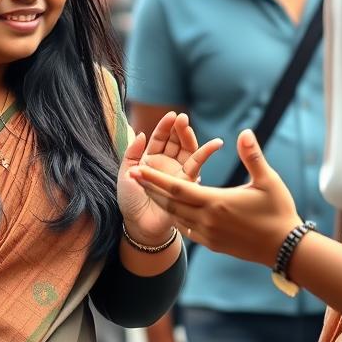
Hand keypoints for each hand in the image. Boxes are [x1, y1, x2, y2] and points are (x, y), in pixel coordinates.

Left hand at [118, 111, 221, 244]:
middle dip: (179, 129)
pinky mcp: (189, 184)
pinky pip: (198, 167)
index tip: (172, 115)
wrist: (139, 226)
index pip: (161, 138)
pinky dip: (206, 154)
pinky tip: (215, 144)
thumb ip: (132, 153)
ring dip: (189, 137)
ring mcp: (179, 173)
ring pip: (187, 151)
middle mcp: (167, 164)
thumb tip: (141, 132)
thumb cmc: (130, 201)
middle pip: (176, 141)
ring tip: (189, 125)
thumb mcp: (126, 173)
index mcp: (152, 159)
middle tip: (182, 117)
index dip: (165, 127)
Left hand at [129, 129, 300, 265]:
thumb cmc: (278, 211)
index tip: (135, 169)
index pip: (176, 188)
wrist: (285, 249)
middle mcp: (207, 220)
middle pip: (169, 203)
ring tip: (147, 190)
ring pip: (176, 217)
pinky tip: (172, 210)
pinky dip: (176, 218)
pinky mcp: (212, 244)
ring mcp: (208, 235)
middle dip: (150, 189)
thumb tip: (244, 132)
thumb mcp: (268, 180)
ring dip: (160, 203)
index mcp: (216, 202)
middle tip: (132, 175)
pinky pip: (187, 230)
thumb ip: (252, 156)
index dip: (154, 179)